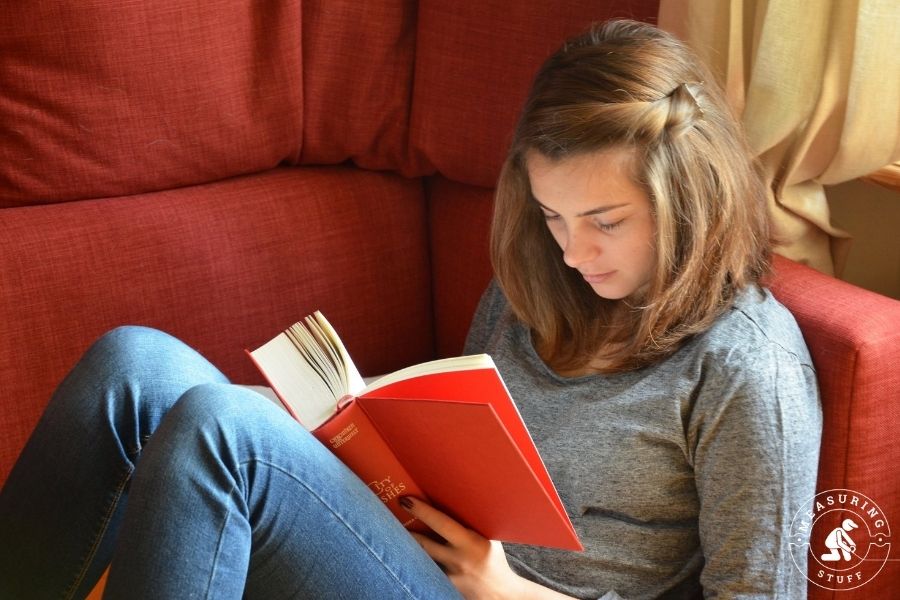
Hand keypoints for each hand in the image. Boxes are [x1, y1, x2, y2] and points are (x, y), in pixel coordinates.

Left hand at [399, 497, 573, 599]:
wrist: (500, 595)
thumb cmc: (494, 560)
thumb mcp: (489, 537)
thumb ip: (472, 523)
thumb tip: (456, 496)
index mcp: (471, 542)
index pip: (441, 523)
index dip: (422, 511)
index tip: (405, 500)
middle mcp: (458, 559)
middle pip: (422, 542)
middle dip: (404, 528)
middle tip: (388, 513)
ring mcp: (449, 575)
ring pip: (420, 557)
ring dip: (406, 546)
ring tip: (389, 533)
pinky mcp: (442, 587)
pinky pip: (425, 570)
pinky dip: (415, 562)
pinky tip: (403, 556)